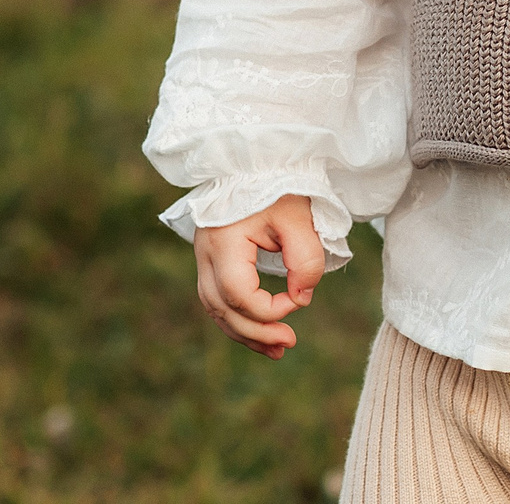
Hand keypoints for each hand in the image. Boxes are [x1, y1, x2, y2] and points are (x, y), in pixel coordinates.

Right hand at [192, 193, 325, 358]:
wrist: (257, 160)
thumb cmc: (280, 184)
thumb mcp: (300, 218)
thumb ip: (306, 260)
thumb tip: (302, 298)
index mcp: (223, 240)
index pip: (238, 293)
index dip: (269, 309)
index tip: (300, 300)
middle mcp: (205, 252)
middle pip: (221, 308)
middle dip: (256, 332)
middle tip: (289, 345)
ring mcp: (203, 257)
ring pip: (215, 308)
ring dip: (245, 332)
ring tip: (277, 349)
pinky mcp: (211, 259)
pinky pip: (218, 299)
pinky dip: (238, 317)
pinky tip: (261, 332)